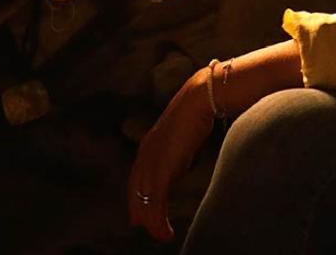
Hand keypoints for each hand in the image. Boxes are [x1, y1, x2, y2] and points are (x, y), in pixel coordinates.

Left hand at [128, 69, 215, 241]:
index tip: (138, 210)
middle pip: (135, 191)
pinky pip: (156, 202)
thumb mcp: (181, 138)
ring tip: (161, 235)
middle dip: (138, 210)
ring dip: (152, 222)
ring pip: (145, 200)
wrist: (200, 100)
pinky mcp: (162, 169)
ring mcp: (152, 161)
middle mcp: (145, 154)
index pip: (136, 177)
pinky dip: (159, 220)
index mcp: (149, 146)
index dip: (136, 195)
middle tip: (140, 226)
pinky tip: (166, 231)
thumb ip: (175, 153)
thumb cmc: (197, 114)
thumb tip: (179, 163)